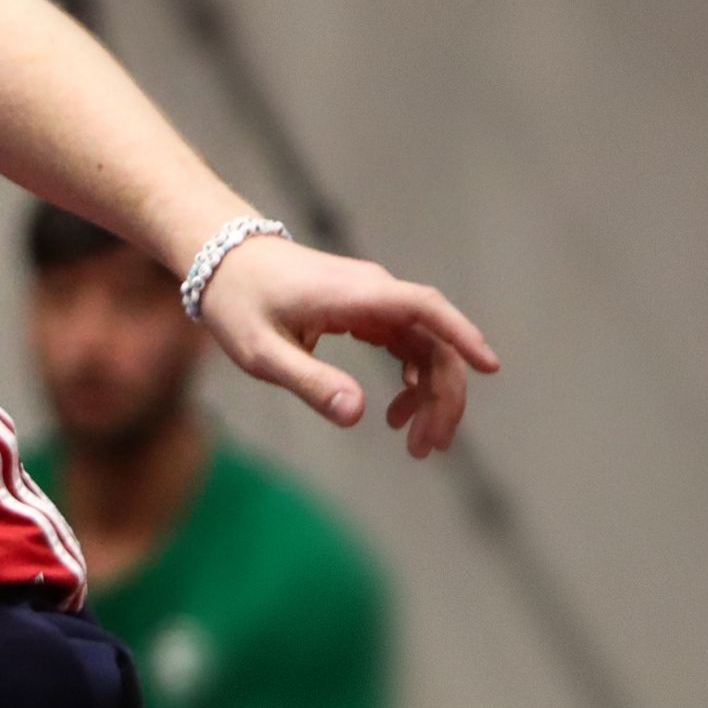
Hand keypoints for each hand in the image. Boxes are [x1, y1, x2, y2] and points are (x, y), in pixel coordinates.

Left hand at [195, 235, 500, 456]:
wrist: (217, 258)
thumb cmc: (235, 301)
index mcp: (356, 295)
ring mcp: (372, 301)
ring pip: (425, 347)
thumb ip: (309, 382)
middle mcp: (373, 293)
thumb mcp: (261, 352)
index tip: (490, 366)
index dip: (461, 335)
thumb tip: (358, 415)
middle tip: (428, 449)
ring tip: (415, 444)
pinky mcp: (363, 311)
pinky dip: (410, 380)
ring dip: (429, 394)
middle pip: (434, 341)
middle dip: (443, 396)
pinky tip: (395, 414)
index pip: (425, 308)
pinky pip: (405, 345)